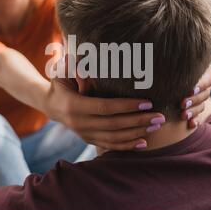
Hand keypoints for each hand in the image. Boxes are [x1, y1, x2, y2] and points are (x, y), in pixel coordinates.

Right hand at [45, 56, 164, 150]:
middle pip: (114, 125)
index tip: (147, 102)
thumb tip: (88, 63)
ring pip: (114, 138)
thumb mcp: (64, 71)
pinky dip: (127, 146)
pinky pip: (110, 145)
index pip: (105, 107)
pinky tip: (144, 142)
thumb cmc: (62, 82)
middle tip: (160, 116)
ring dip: (137, 133)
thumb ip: (76, 66)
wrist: (50, 104)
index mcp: (75, 105)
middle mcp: (79, 123)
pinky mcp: (89, 140)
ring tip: (156, 126)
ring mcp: (84, 134)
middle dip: (139, 121)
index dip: (127, 106)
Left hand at [180, 46, 210, 127]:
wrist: (168, 68)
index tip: (190, 89)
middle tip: (182, 103)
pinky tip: (191, 125)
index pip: (207, 81)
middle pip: (204, 96)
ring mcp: (199, 98)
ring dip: (193, 112)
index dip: (199, 86)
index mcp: (206, 74)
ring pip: (201, 106)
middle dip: (194, 100)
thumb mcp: (196, 54)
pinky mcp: (193, 108)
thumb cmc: (182, 57)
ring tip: (183, 115)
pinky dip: (194, 121)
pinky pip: (197, 116)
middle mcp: (205, 87)